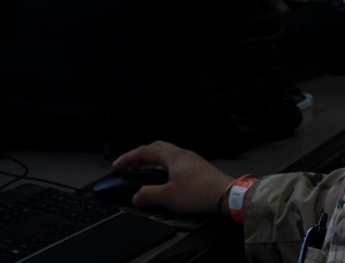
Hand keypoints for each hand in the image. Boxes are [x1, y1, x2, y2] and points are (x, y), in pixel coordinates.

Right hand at [112, 140, 234, 214]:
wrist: (227, 196)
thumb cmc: (199, 193)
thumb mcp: (168, 196)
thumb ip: (149, 195)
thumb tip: (136, 196)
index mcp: (172, 156)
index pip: (144, 151)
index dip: (128, 158)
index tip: (117, 165)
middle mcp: (181, 153)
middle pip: (156, 147)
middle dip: (140, 155)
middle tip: (130, 165)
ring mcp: (191, 159)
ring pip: (167, 154)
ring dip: (153, 160)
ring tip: (145, 171)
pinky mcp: (198, 168)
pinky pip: (175, 161)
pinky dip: (164, 166)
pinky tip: (165, 178)